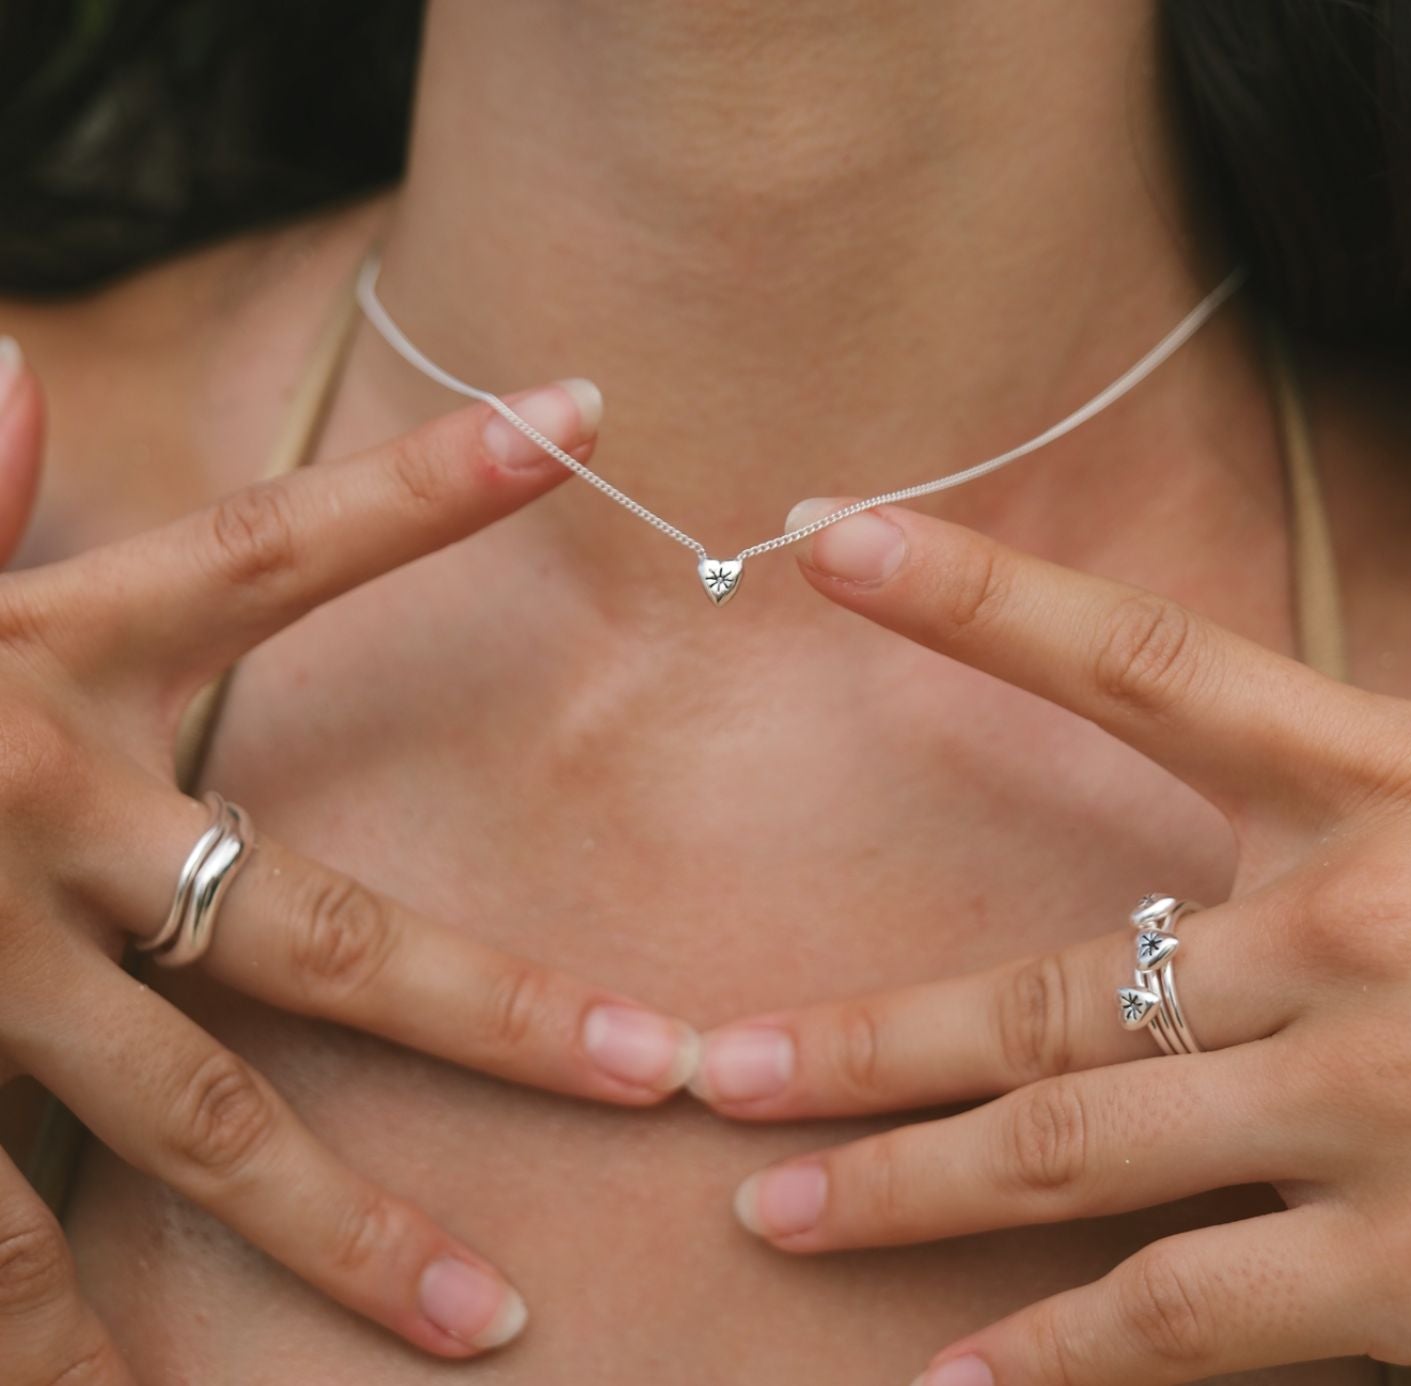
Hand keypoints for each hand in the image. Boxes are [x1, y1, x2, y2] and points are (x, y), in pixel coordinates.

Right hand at [0, 352, 698, 1380]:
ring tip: (493, 1319)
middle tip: (653, 1068)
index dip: (431, 486)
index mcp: (53, 661)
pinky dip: (84, 1346)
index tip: (577, 420)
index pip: (277, 550)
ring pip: (200, 1123)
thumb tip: (20, 372)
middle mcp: (39, 817)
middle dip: (494, 1007)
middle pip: (316, 928)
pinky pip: (14, 1245)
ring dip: (348, 1230)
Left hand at [691, 497, 1410, 1383]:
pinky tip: (947, 1381)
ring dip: (908, 1183)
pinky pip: (1187, 1314)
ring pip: (1076, 1146)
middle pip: (1049, 980)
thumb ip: (1356, 802)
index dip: (975, 597)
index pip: (1142, 656)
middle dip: (868, 1033)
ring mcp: (1386, 1109)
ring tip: (770, 1205)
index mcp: (1388, 783)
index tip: (828, 541)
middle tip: (715, 1063)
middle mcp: (1365, 931)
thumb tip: (1210, 840)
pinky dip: (1059, 1356)